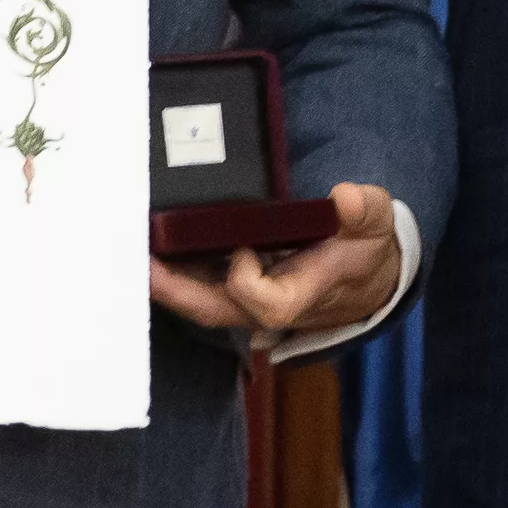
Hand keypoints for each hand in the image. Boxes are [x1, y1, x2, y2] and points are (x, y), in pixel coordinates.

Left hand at [146, 183, 402, 343]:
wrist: (366, 277)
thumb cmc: (365, 251)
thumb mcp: (376, 224)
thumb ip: (364, 211)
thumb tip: (344, 198)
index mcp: (303, 294)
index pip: (266, 303)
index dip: (247, 280)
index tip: (244, 246)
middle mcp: (267, 305)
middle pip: (213, 310)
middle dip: (174, 289)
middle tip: (139, 258)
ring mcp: (247, 301)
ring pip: (198, 300)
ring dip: (165, 278)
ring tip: (131, 245)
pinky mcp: (235, 289)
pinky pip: (198, 285)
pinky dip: (173, 268)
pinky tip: (150, 243)